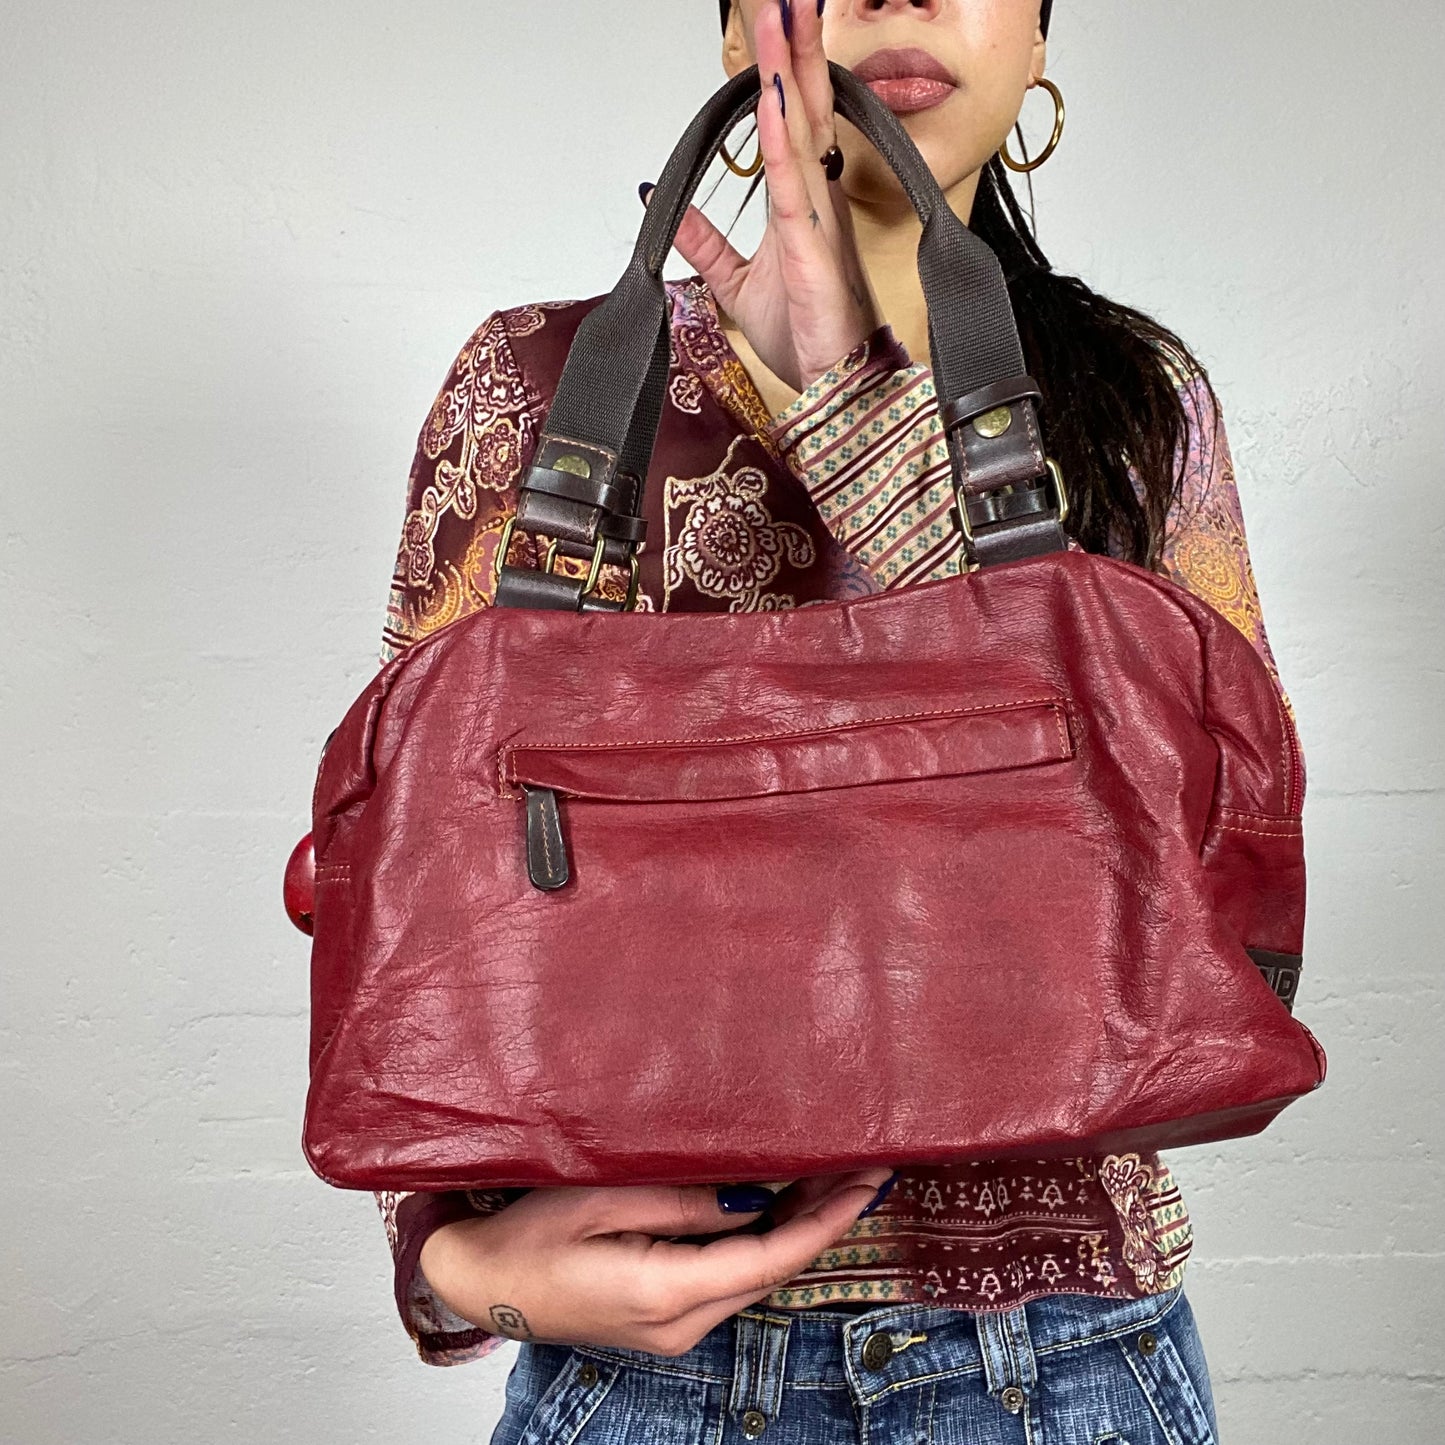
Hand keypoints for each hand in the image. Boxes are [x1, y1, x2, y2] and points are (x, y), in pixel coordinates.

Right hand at [417, 1166, 895, 1356]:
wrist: (476, 1282)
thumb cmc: (524, 1232)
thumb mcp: (599, 1198)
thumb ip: (680, 1201)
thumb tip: (752, 1199)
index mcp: (665, 1292)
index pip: (771, 1257)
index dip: (827, 1219)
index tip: (869, 1182)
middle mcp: (679, 1324)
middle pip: (773, 1271)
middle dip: (823, 1219)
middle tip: (863, 1164)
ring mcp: (672, 1330)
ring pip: (755, 1277)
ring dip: (796, 1229)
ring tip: (831, 1175)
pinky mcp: (662, 1320)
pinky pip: (729, 1279)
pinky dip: (763, 1243)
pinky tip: (777, 1205)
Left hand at [644, 0, 881, 391]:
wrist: (832, 386)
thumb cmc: (805, 338)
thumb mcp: (736, 284)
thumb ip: (706, 242)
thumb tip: (671, 209)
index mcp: (802, 203)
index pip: (793, 121)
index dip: (783, 71)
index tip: (775, 24)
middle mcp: (816, 200)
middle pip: (806, 107)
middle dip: (795, 48)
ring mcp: (817, 219)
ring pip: (803, 129)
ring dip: (790, 71)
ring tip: (784, 15)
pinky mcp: (812, 247)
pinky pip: (794, 182)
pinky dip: (784, 139)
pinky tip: (775, 98)